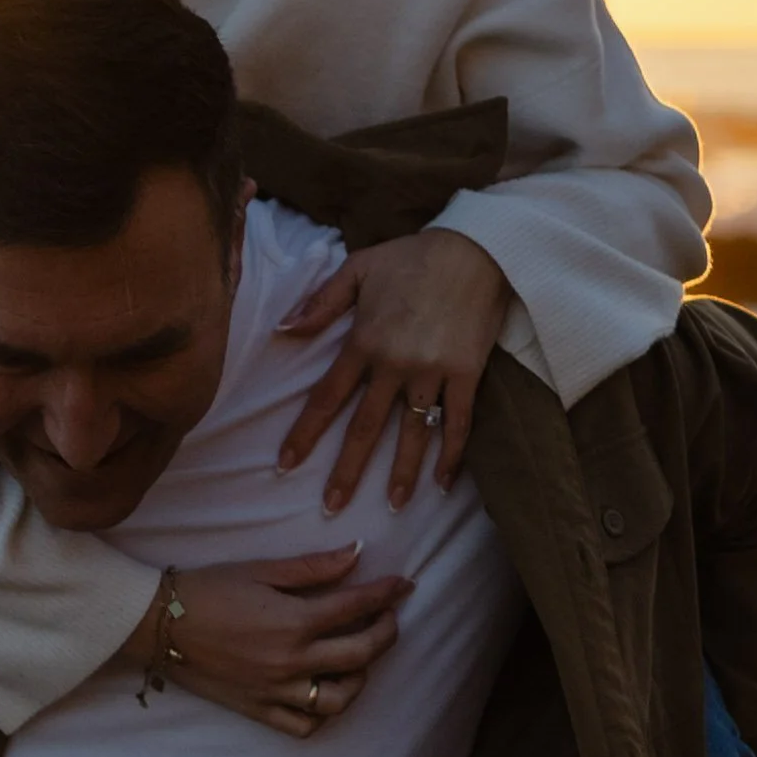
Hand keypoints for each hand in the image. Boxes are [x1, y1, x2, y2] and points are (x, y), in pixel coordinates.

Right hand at [121, 544, 412, 738]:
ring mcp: (276, 691)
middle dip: (386, 633)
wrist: (158, 624)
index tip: (404, 583)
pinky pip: (305, 726)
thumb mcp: (260, 569)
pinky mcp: (260, 710)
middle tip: (390, 616)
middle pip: (360, 654)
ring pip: (339, 698)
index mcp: (292, 621)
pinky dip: (324, 713)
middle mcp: (291, 661)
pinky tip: (327, 691)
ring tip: (361, 656)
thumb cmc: (207, 589)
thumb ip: (313, 567)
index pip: (356, 607)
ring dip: (361, 677)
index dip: (385, 593)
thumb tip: (358, 552)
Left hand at [275, 231, 509, 512]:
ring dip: (402, 474)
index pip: (326, 397)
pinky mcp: (467, 374)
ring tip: (391, 506)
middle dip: (347, 471)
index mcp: (363, 341)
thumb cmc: (411, 257)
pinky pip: (458, 423)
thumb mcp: (357, 268)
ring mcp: (433, 372)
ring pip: (412, 433)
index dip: (304, 434)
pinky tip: (444, 482)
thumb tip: (282, 329)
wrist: (474, 249)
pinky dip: (452, 455)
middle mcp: (394, 364)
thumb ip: (319, 302)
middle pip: (365, 427)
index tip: (285, 465)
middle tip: (331, 507)